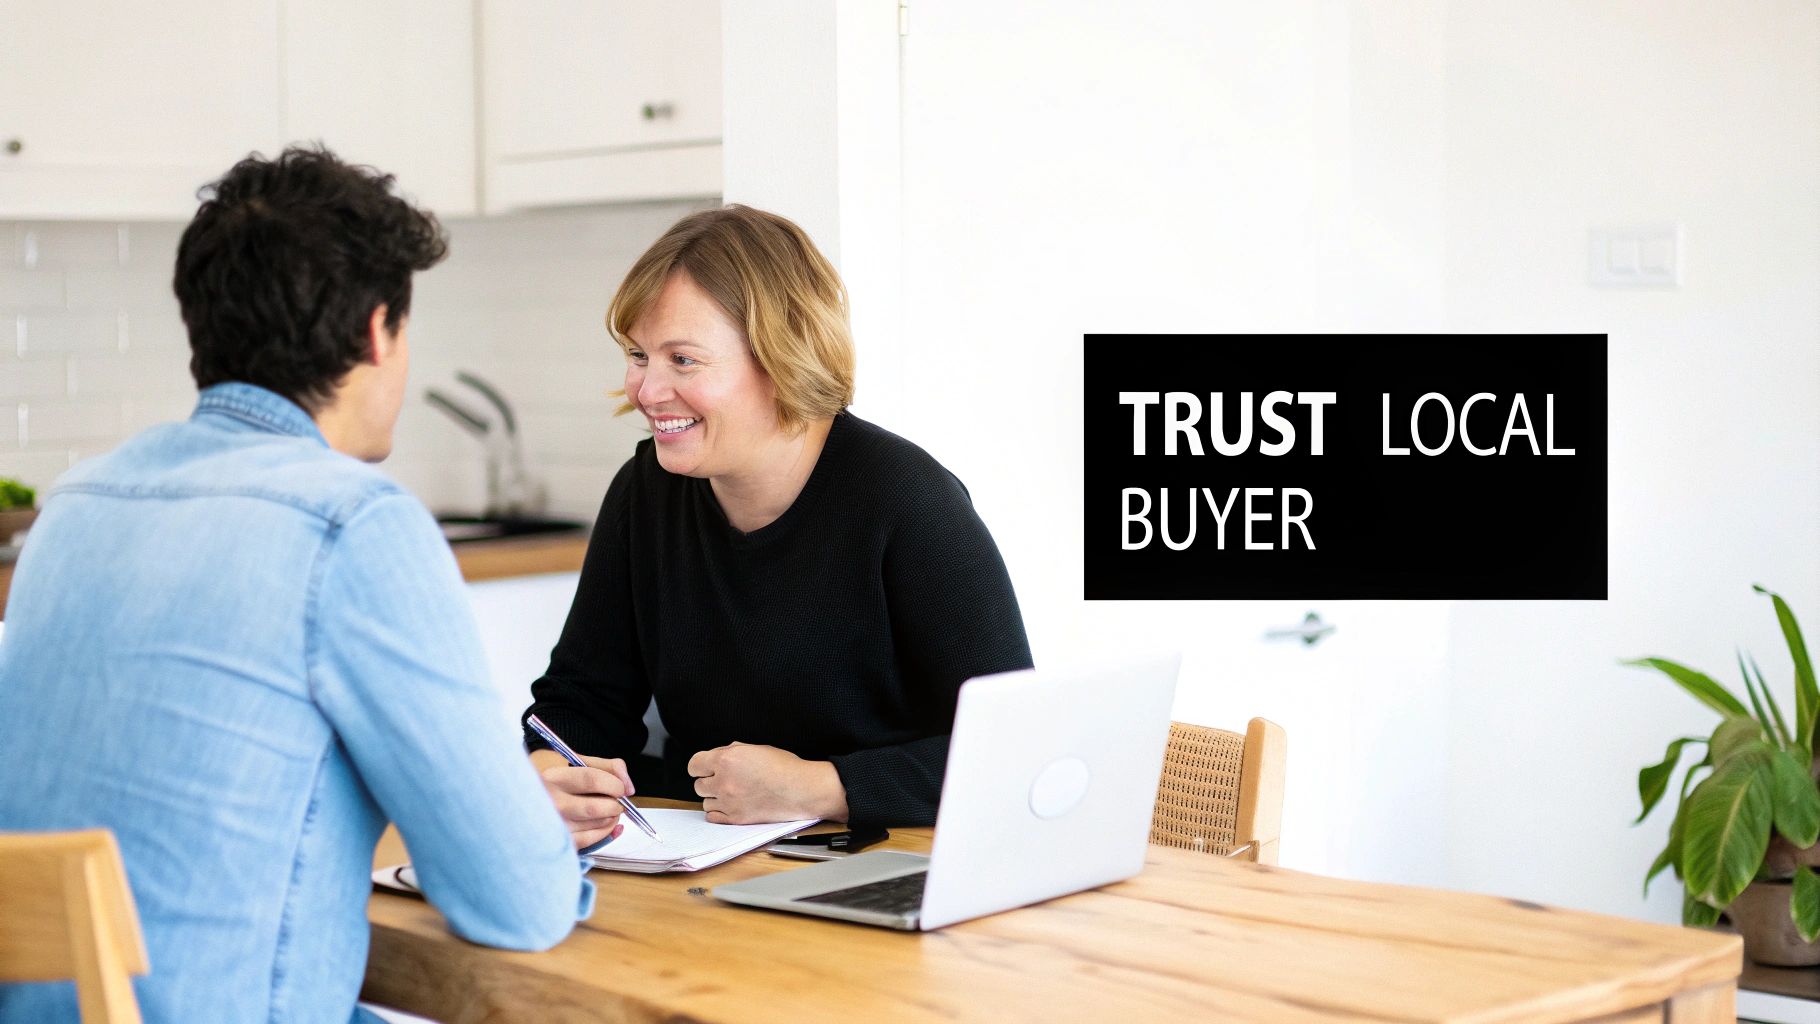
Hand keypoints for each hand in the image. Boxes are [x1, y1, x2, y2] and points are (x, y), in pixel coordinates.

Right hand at [531, 749, 633, 849]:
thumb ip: (606, 766)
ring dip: (612, 818)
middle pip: (595, 807)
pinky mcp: (555, 843)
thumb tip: (628, 787)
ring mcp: (551, 826)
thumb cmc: (552, 780)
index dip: (615, 784)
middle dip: (615, 804)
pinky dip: (606, 833)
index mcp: (551, 777)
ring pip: (596, 825)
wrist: (519, 801)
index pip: (591, 779)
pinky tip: (607, 825)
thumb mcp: (573, 762)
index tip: (622, 788)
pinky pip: (590, 841)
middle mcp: (549, 803)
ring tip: (608, 810)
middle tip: (616, 801)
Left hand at [687, 742, 848, 823]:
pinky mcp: (735, 818)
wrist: (801, 789)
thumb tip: (718, 756)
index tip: (705, 768)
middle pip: (698, 785)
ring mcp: (728, 802)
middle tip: (725, 780)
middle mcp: (724, 781)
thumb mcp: (756, 749)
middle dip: (710, 781)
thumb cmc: (785, 768)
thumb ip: (732, 751)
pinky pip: (712, 817)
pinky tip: (732, 805)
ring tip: (733, 793)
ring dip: (715, 797)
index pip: (694, 765)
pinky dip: (719, 812)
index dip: (700, 766)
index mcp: (727, 759)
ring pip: (705, 801)